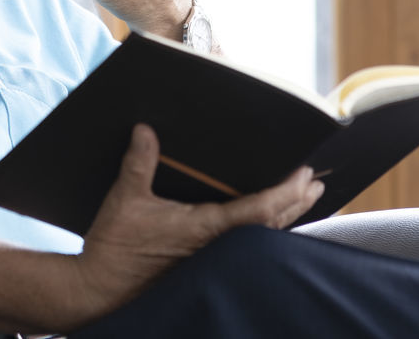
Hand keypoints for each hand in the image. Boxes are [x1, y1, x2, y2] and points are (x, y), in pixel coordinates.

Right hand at [70, 124, 323, 319]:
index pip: (258, 209)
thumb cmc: (115, 247)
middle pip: (270, 225)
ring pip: (261, 238)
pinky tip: (269, 224)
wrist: (102, 289)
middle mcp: (215, 246)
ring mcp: (212, 259)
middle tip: (316, 183)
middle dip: (296, 202)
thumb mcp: (125, 199)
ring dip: (286, 217)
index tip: (304, 174)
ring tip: (303, 199)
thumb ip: (139, 162)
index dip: (286, 191)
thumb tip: (145, 128)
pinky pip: (246, 246)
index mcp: (204, 227)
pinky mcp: (203, 266)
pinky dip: (266, 231)